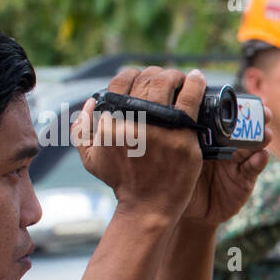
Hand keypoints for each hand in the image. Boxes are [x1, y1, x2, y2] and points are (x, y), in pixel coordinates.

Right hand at [72, 66, 204, 221]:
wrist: (149, 206)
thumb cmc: (122, 181)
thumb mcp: (91, 157)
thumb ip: (81, 128)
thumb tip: (91, 101)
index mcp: (111, 122)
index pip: (121, 82)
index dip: (132, 75)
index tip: (143, 79)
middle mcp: (134, 122)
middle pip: (147, 80)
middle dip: (156, 74)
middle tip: (165, 78)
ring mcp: (160, 129)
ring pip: (168, 83)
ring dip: (174, 75)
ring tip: (180, 78)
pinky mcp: (183, 137)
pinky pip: (191, 99)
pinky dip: (196, 84)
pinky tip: (198, 78)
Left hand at [180, 104, 273, 226]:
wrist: (182, 210)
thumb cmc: (173, 179)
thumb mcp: (174, 156)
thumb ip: (178, 139)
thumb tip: (172, 113)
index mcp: (208, 136)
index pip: (224, 117)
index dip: (236, 107)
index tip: (241, 98)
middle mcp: (226, 146)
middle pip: (244, 128)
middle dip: (257, 118)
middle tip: (264, 112)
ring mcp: (237, 162)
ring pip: (254, 146)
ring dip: (262, 138)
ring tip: (267, 134)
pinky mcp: (244, 180)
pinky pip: (253, 169)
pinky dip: (259, 161)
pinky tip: (261, 156)